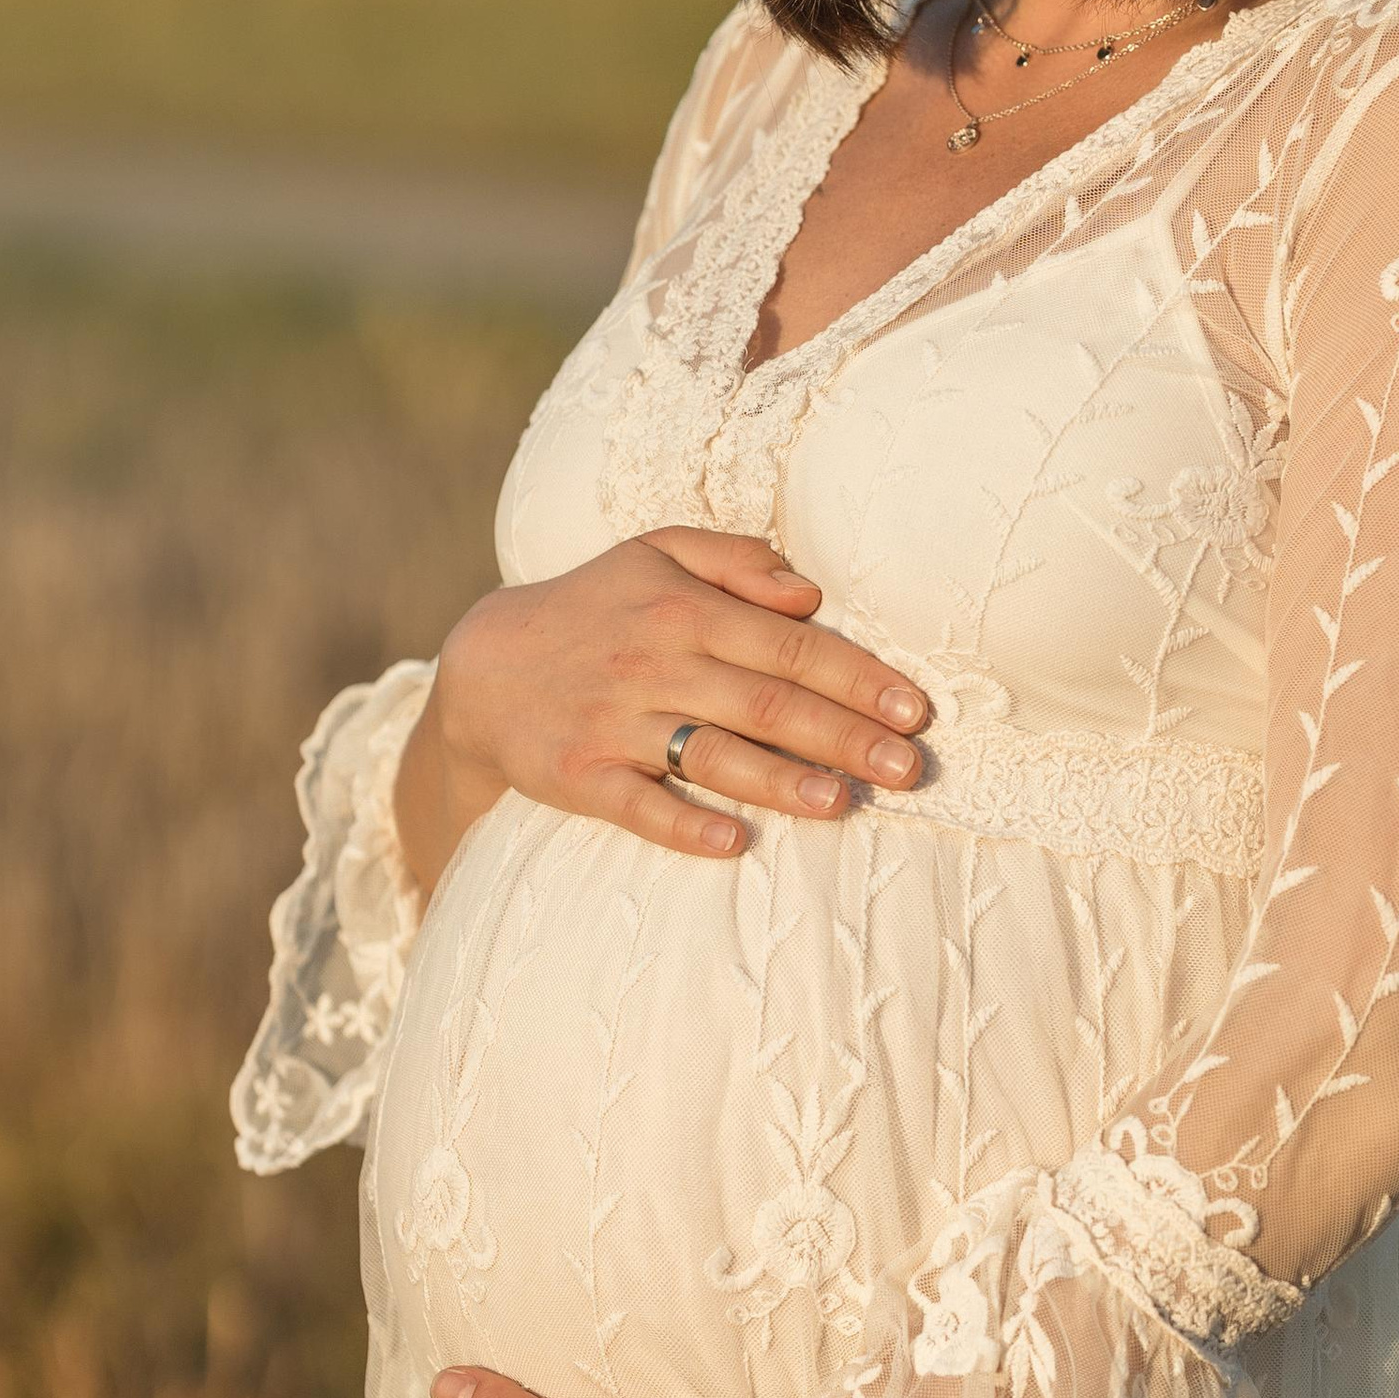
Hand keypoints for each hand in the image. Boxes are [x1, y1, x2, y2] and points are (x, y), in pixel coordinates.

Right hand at [395, 525, 927, 894]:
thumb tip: (809, 592)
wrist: (483, 667)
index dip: (858, 678)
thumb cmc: (594, 607)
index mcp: (685, 608)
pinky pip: (639, 807)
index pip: (791, 645)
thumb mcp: (655, 554)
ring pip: (712, 755)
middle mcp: (656, 662)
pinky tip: (736, 842)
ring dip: (782, 782)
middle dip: (845, 736)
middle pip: (767, 703)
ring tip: (845, 803)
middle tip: (908, 768)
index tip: (915, 709)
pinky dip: (685, 825)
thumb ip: (736, 560)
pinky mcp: (580, 776)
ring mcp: (617, 723)